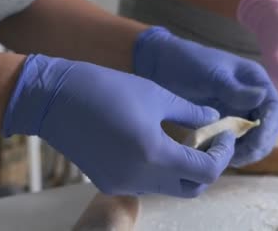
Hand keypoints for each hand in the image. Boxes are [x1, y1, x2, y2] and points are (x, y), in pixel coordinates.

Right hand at [2, 54, 234, 196]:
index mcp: (155, 155)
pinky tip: (159, 144)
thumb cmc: (107, 89)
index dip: (222, 154)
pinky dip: (161, 170)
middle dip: (207, 167)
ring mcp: (122, 184)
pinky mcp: (108, 183)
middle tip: (211, 142)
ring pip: (168, 188)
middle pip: (190, 188)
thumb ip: (190, 112)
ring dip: (184, 169)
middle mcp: (140, 178)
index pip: (206, 171)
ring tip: (186, 140)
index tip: (224, 135)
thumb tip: (212, 120)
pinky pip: (146, 184)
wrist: (53, 99)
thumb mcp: (156, 95)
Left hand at [133, 27, 277, 166]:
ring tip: (227, 160)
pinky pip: (234, 142)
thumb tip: (262, 97)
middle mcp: (251, 98)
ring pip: (253, 139)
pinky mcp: (223, 124)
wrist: (158, 66)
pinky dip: (230, 152)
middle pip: (267, 128)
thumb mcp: (211, 75)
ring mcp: (238, 112)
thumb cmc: (187, 63)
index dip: (268, 129)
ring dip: (245, 152)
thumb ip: (235, 89)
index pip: (273, 109)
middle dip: (258, 145)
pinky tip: (217, 158)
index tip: (255, 144)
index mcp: (255, 81)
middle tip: (238, 158)